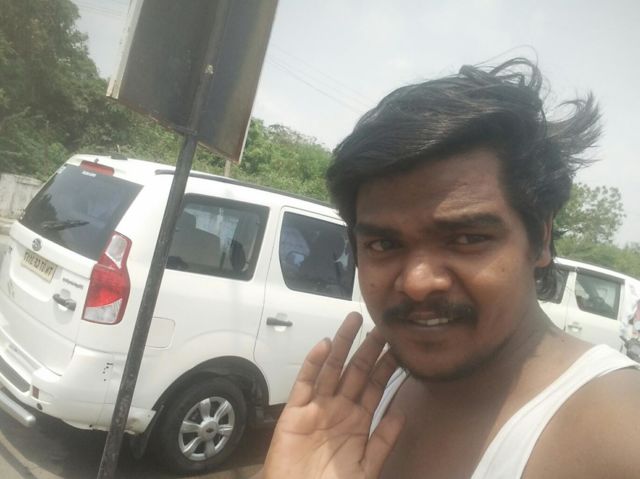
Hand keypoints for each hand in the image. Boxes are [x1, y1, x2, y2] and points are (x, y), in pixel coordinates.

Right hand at [261, 312, 403, 478]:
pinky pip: (305, 382)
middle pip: (356, 372)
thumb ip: (382, 442)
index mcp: (358, 422)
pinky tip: (325, 345)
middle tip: (381, 326)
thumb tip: (401, 413)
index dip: (386, 367)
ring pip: (332, 369)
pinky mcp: (295, 411)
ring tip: (353, 322)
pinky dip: (314, 363)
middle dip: (369, 349)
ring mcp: (317, 408)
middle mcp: (339, 409)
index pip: (375, 387)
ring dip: (343, 345)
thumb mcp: (365, 469)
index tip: (399, 346)